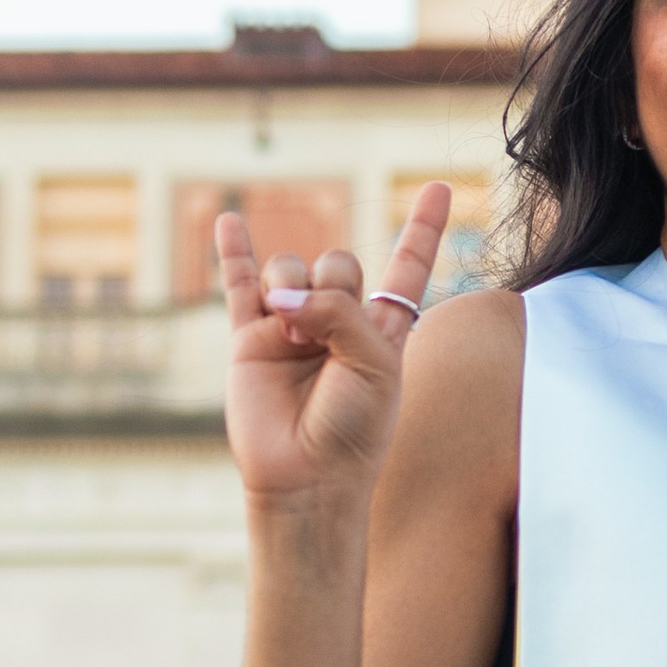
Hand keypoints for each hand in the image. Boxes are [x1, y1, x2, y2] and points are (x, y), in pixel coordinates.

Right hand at [217, 185, 450, 510]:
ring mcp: (291, 327)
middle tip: (324, 333)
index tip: (438, 187)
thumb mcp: (373, 364)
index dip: (422, 229)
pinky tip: (229, 219)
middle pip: (337, 261)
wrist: (306, 478)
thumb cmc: (354, 429)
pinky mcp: (249, 340)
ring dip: (292, 290)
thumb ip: (337, 312)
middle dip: (333, 284)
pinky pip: (238, 285)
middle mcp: (337, 322)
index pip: (406, 267)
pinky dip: (233, 252)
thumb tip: (280, 294)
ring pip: (290, 267)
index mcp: (381, 328)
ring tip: (292, 333)